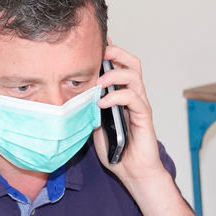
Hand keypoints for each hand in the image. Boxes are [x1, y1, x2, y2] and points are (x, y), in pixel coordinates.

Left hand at [94, 43, 164, 187]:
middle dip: (115, 53)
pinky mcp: (144, 117)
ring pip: (134, 75)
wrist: (133, 171)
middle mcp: (133, 96)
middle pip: (131, 63)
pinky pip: (133, 98)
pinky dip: (116, 96)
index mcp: (122, 96)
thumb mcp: (95, 126)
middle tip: (98, 52)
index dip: (109, 52)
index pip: (119, 66)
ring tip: (98, 81)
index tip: (92, 43)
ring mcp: (140, 105)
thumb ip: (89, 110)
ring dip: (114, 74)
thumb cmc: (117, 151)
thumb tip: (72, 98)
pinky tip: (102, 102)